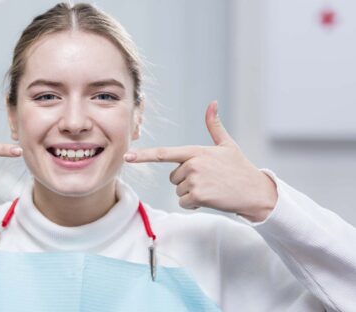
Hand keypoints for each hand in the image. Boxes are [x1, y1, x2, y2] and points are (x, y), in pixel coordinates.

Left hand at [124, 101, 277, 221]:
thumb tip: (212, 103)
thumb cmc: (240, 168)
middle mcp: (192, 164)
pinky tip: (210, 199)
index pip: (164, 153)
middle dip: (187, 182)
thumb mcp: (227, 145)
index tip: (128, 157)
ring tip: (211, 189)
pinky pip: (184, 202)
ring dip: (192, 194)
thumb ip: (214, 126)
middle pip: (173, 178)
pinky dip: (194, 204)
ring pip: (179, 191)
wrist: (255, 191)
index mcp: (195, 151)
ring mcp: (194, 180)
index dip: (144, 155)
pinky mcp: (198, 196)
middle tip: (208, 180)